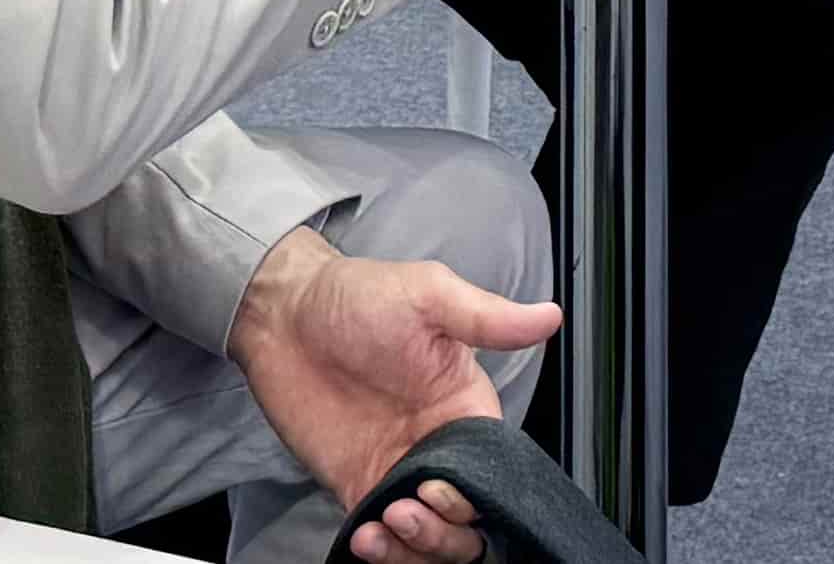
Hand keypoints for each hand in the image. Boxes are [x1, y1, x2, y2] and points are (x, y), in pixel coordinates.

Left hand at [229, 230, 562, 563]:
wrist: (284, 316)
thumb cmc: (357, 296)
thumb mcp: (428, 296)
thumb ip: (488, 318)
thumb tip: (550, 316)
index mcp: (466, 407)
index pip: (494, 470)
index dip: (476, 492)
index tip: (442, 485)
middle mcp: (437, 445)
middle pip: (468, 518)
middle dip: (447, 530)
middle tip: (409, 505)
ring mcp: (397, 470)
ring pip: (432, 539)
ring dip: (419, 549)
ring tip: (386, 523)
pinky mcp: (359, 487)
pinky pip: (383, 538)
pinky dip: (383, 553)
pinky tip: (366, 537)